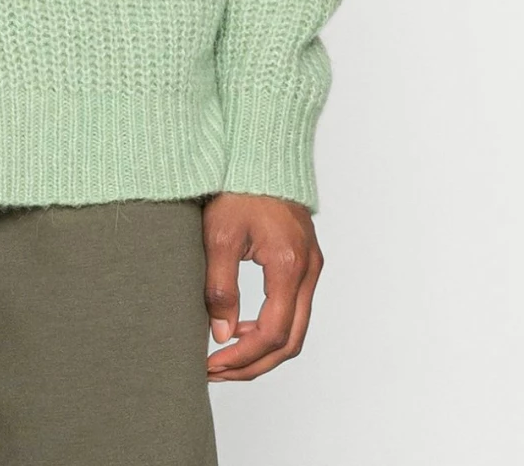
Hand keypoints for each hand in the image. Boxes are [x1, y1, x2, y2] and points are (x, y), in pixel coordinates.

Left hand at [201, 191, 322, 380]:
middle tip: (217, 372)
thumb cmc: (238, 186)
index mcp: (289, 266)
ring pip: (295, 329)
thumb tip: (221, 336)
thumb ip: (220, 288)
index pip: (271, 334)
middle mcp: (308, 270)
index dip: (241, 358)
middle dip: (253, 364)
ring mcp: (311, 266)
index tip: (212, 366)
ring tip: (225, 354)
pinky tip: (242, 327)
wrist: (260, 151)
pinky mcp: (305, 261)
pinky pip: (295, 309)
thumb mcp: (219, 236)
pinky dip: (271, 328)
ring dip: (262, 349)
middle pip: (289, 341)